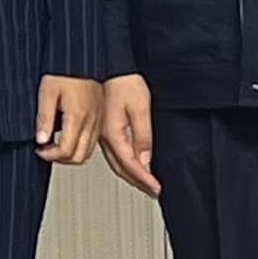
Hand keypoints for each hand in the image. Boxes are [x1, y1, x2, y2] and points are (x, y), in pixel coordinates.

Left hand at [33, 76, 101, 166]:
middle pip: (78, 157)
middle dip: (60, 159)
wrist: (82, 58)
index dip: (49, 155)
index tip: (39, 149)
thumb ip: (44, 117)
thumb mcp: (48, 91)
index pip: (65, 150)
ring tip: (55, 146)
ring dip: (71, 155)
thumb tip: (41, 139)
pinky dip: (80, 146)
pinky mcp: (100, 116)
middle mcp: (91, 121)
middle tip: (46, 151)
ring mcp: (98, 120)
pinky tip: (69, 137)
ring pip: (87, 152)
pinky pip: (93, 141)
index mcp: (78, 117)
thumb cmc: (65, 71)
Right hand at [96, 74, 157, 196]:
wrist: (109, 66)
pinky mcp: (103, 128)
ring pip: (115, 162)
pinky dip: (124, 164)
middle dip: (138, 183)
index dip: (144, 179)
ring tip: (143, 183)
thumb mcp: (140, 108)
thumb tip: (145, 159)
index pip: (130, 164)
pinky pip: (113, 152)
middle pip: (121, 168)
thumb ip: (143, 136)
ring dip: (130, 175)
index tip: (156, 189)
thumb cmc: (123, 82)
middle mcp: (104, 137)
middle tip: (152, 191)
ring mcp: (101, 133)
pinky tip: (131, 163)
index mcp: (113, 134)